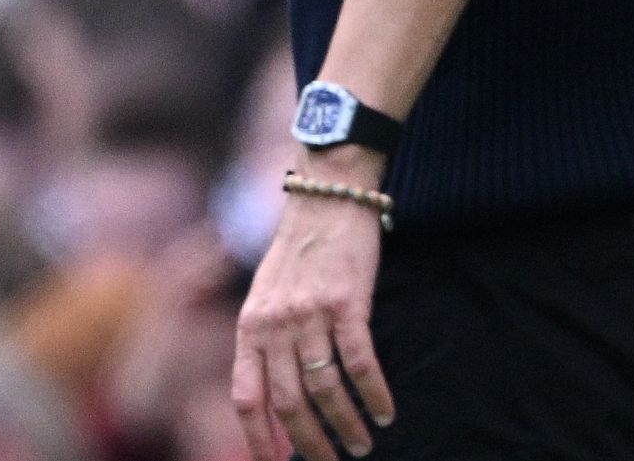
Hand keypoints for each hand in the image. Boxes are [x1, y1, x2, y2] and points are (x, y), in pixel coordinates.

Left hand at [233, 170, 392, 460]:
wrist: (326, 198)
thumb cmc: (298, 253)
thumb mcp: (265, 297)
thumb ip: (264, 342)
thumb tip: (273, 399)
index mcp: (250, 327)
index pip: (248, 397)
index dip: (260, 439)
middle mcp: (275, 324)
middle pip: (289, 402)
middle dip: (312, 442)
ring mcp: (310, 313)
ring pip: (326, 388)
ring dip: (347, 425)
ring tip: (362, 445)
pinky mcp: (347, 302)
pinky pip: (360, 362)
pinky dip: (374, 393)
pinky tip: (385, 412)